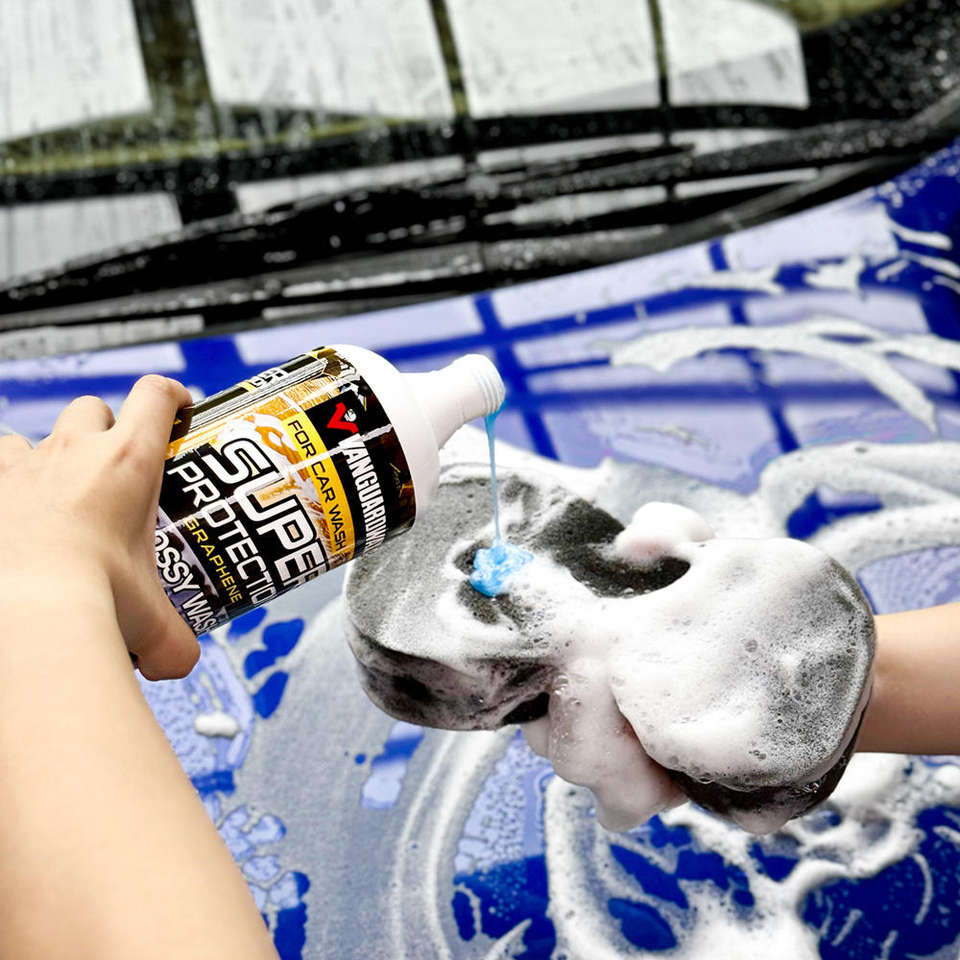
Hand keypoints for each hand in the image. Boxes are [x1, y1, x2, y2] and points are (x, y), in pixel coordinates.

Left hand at [0, 375, 198, 678]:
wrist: (22, 616)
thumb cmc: (92, 603)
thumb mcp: (151, 625)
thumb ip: (171, 641)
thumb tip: (176, 664)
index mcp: (129, 463)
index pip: (157, 395)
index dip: (173, 395)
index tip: (181, 410)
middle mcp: (74, 451)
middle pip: (92, 407)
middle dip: (105, 428)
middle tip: (114, 470)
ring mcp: (22, 468)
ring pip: (35, 435)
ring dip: (48, 456)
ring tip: (55, 497)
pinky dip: (5, 484)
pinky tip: (14, 516)